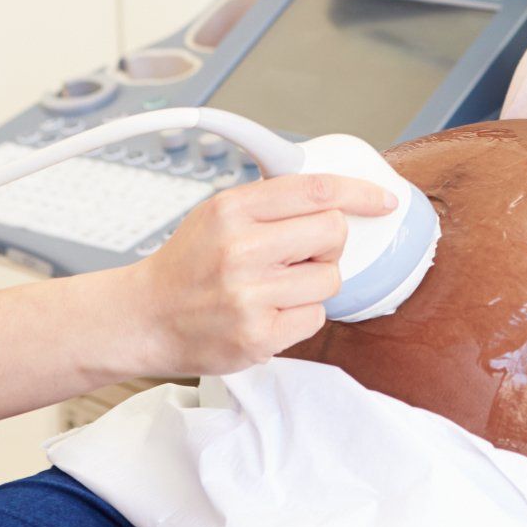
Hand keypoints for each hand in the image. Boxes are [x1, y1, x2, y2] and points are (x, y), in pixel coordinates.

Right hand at [124, 172, 398, 375]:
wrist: (144, 318)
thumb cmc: (187, 264)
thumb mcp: (218, 212)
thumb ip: (271, 200)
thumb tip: (335, 193)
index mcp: (233, 209)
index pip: (316, 189)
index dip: (359, 192)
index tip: (382, 200)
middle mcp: (241, 250)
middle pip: (333, 232)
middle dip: (328, 242)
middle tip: (303, 252)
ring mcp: (250, 297)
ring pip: (330, 279)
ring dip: (314, 282)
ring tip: (277, 285)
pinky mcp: (258, 337)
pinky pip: (316, 318)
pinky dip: (301, 315)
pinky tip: (271, 311)